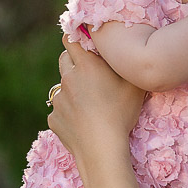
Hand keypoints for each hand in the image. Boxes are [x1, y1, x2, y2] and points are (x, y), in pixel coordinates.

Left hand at [48, 37, 145, 162]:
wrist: (102, 149)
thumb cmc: (121, 114)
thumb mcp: (134, 85)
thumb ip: (127, 65)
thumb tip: (125, 53)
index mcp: (86, 65)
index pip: (70, 39)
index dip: (76, 38)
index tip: (84, 43)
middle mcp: (67, 79)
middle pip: (64, 60)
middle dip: (74, 62)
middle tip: (91, 74)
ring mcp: (58, 100)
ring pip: (62, 87)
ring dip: (72, 89)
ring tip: (90, 104)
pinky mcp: (54, 118)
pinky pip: (60, 110)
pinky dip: (69, 112)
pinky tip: (83, 122)